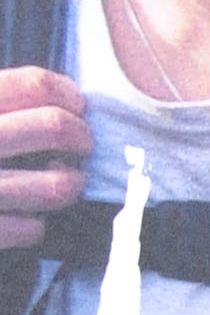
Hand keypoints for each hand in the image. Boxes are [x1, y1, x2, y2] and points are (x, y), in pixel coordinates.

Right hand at [0, 69, 87, 250]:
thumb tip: (61, 95)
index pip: (35, 85)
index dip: (68, 96)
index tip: (75, 107)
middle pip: (55, 127)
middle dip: (82, 137)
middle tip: (81, 145)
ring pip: (58, 185)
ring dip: (70, 183)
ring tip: (63, 181)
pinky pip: (33, 228)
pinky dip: (36, 224)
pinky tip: (23, 216)